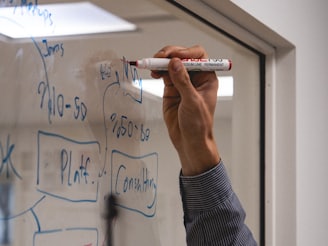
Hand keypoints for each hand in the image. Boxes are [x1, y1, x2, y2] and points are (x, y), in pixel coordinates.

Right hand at [151, 45, 219, 175]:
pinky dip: (157, 71)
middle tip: (159, 58)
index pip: (198, 56)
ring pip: (171, 64)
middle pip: (182, 57)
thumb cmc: (199, 125)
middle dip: (170, 55)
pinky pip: (163, 74)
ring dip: (161, 62)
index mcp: (207, 78)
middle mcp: (195, 78)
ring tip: (153, 65)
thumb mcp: (192, 102)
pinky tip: (153, 73)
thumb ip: (183, 82)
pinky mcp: (171, 89)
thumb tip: (175, 63)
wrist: (189, 141)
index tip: (174, 56)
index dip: (186, 52)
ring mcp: (182, 83)